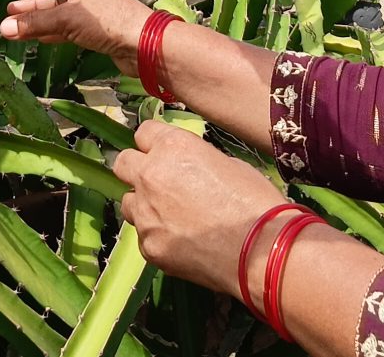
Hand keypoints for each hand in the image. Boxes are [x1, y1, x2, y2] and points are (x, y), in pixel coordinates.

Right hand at [0, 0, 153, 73]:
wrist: (144, 45)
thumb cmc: (109, 21)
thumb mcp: (68, 19)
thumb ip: (35, 23)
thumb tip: (3, 28)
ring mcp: (86, 6)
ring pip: (51, 7)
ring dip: (30, 13)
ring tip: (8, 17)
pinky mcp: (91, 27)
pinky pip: (61, 25)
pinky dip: (45, 29)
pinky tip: (30, 34)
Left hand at [110, 119, 284, 293]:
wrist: (260, 251)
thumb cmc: (255, 202)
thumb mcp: (229, 164)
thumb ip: (196, 161)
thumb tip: (187, 170)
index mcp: (173, 148)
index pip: (143, 133)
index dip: (155, 144)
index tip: (165, 155)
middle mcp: (150, 176)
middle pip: (123, 164)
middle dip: (138, 170)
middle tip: (160, 184)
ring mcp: (145, 214)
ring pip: (129, 203)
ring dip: (145, 205)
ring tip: (174, 218)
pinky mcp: (148, 246)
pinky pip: (144, 236)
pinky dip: (158, 237)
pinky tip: (184, 244)